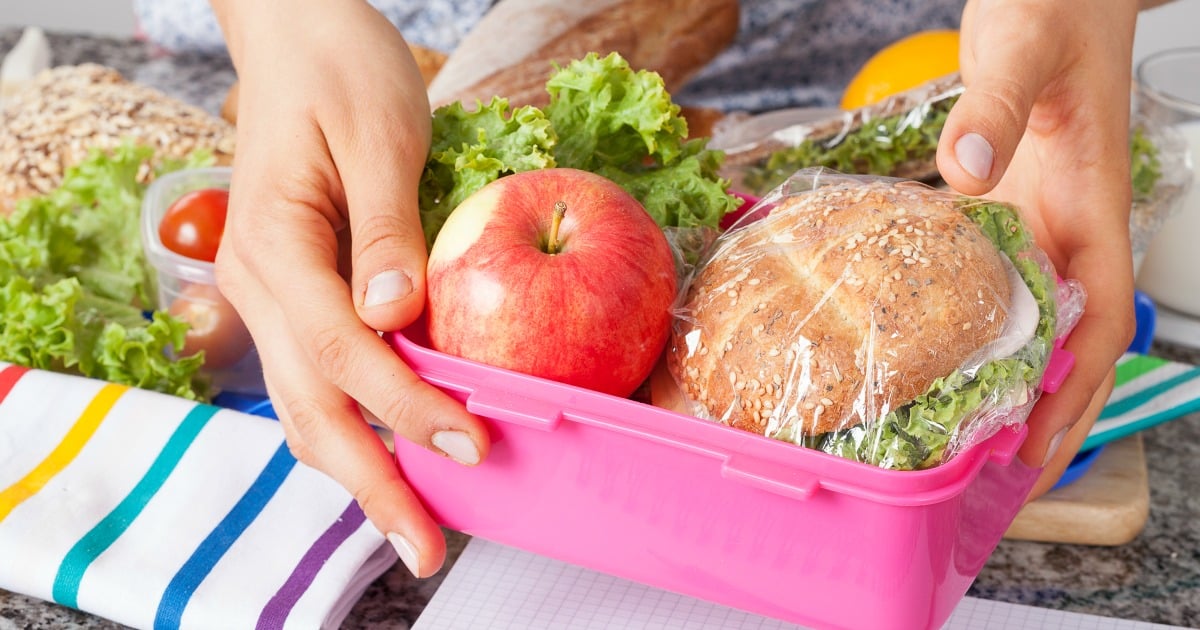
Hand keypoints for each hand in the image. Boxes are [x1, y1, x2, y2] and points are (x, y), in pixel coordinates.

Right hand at [210, 0, 488, 575]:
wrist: (298, 38)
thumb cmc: (340, 70)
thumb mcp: (378, 135)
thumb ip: (385, 231)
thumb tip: (394, 319)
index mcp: (276, 245)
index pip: (344, 350)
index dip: (407, 406)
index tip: (471, 443)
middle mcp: (259, 284)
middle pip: (311, 405)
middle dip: (372, 481)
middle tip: (427, 545)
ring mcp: (269, 296)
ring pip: (305, 405)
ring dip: (358, 470)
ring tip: (413, 526)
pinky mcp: (294, 297)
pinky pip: (317, 379)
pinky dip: (354, 426)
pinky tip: (394, 456)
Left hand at [935, 0, 1137, 498]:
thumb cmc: (1057, 2)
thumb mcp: (1025, 48)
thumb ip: (997, 103)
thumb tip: (971, 164)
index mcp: (1094, 203)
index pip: (1100, 322)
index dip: (1076, 394)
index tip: (1041, 449)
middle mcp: (1070, 222)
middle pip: (1072, 343)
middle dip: (1046, 415)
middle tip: (999, 480)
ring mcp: (1038, 214)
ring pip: (1036, 319)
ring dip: (1013, 380)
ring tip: (970, 440)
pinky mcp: (1005, 199)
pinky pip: (998, 277)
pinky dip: (979, 324)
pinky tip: (944, 353)